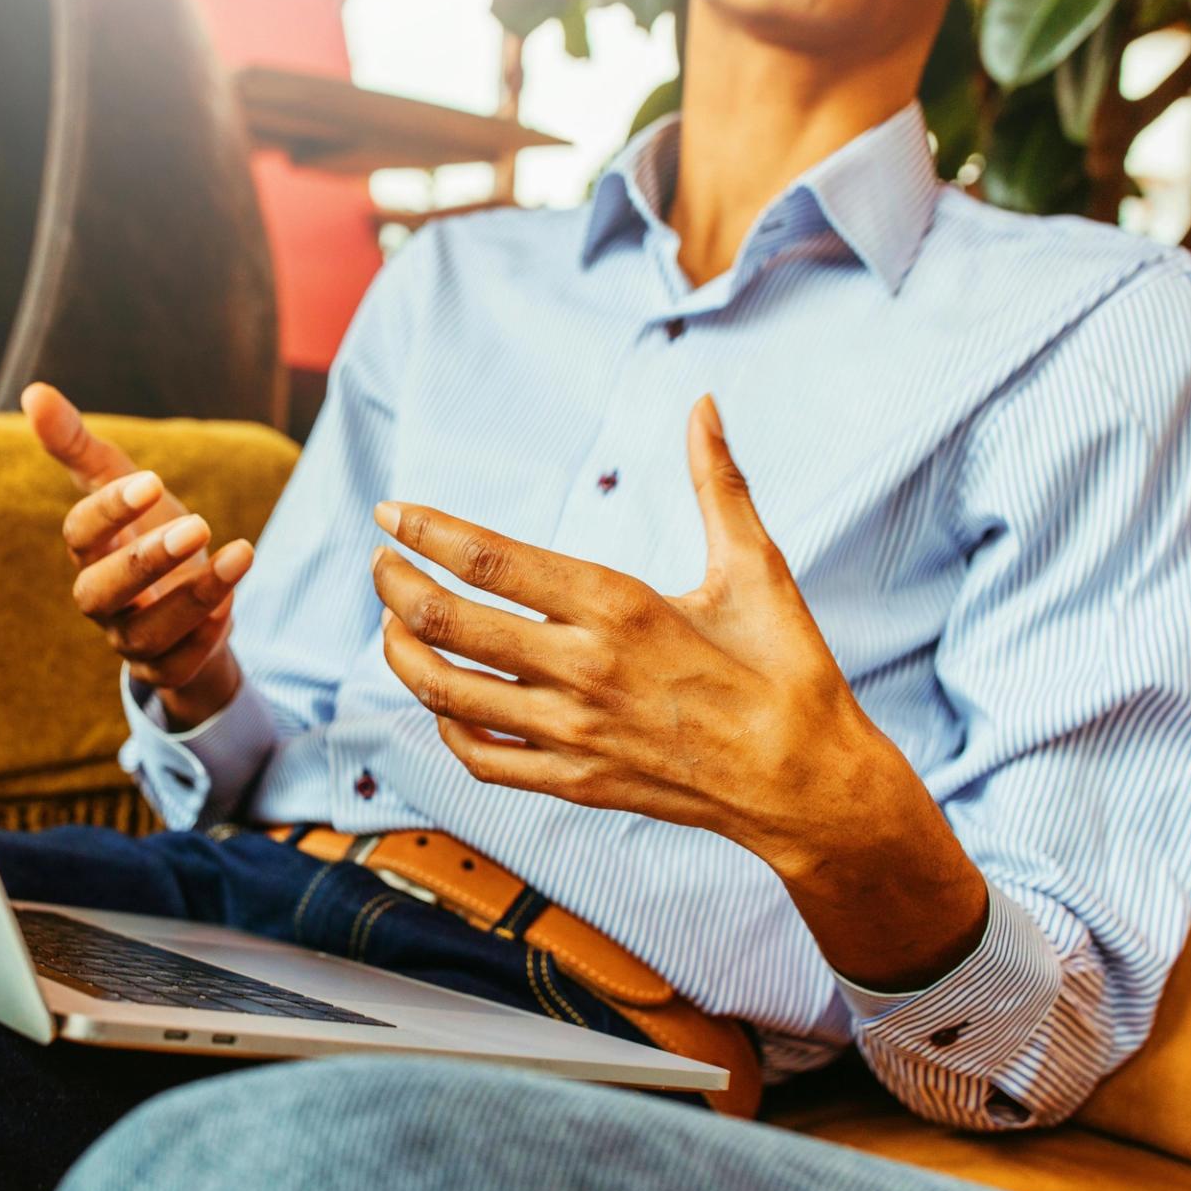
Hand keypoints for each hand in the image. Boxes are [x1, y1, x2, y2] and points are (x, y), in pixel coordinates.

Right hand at [23, 383, 251, 727]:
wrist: (186, 596)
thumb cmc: (146, 529)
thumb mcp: (122, 482)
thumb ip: (79, 444)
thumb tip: (33, 392)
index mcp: (89, 550)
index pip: (80, 533)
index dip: (110, 510)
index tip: (153, 480)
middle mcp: (101, 598)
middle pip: (100, 592)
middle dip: (147, 562)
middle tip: (198, 525)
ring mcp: (130, 637)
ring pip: (146, 633)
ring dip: (193, 597)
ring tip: (241, 553)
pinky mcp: (165, 666)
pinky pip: (175, 666)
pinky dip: (203, 639)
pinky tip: (231, 607)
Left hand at [371, 395, 987, 990]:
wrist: (809, 786)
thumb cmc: (784, 671)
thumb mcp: (755, 568)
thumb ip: (717, 483)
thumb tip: (703, 404)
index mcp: (619, 607)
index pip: (491, 561)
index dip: (428, 531)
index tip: (391, 510)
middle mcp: (583, 670)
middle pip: (449, 623)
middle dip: (395, 586)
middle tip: (381, 562)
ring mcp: (572, 733)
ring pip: (448, 693)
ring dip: (403, 654)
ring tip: (392, 624)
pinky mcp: (573, 783)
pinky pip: (480, 756)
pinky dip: (445, 726)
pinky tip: (443, 701)